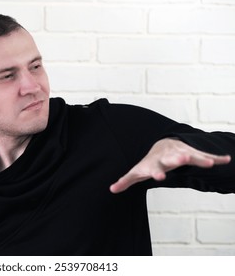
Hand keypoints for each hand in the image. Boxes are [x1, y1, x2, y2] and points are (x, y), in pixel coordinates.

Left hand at [110, 138, 231, 193]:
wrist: (163, 144)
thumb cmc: (149, 162)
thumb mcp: (137, 171)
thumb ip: (126, 180)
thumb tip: (111, 190)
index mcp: (155, 163)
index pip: (155, 168)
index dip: (156, 173)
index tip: (159, 177)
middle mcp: (169, 157)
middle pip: (174, 159)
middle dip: (178, 159)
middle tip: (182, 159)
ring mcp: (182, 153)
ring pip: (192, 156)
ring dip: (200, 159)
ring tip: (209, 164)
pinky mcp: (193, 153)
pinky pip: (205, 156)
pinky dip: (215, 158)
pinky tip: (226, 160)